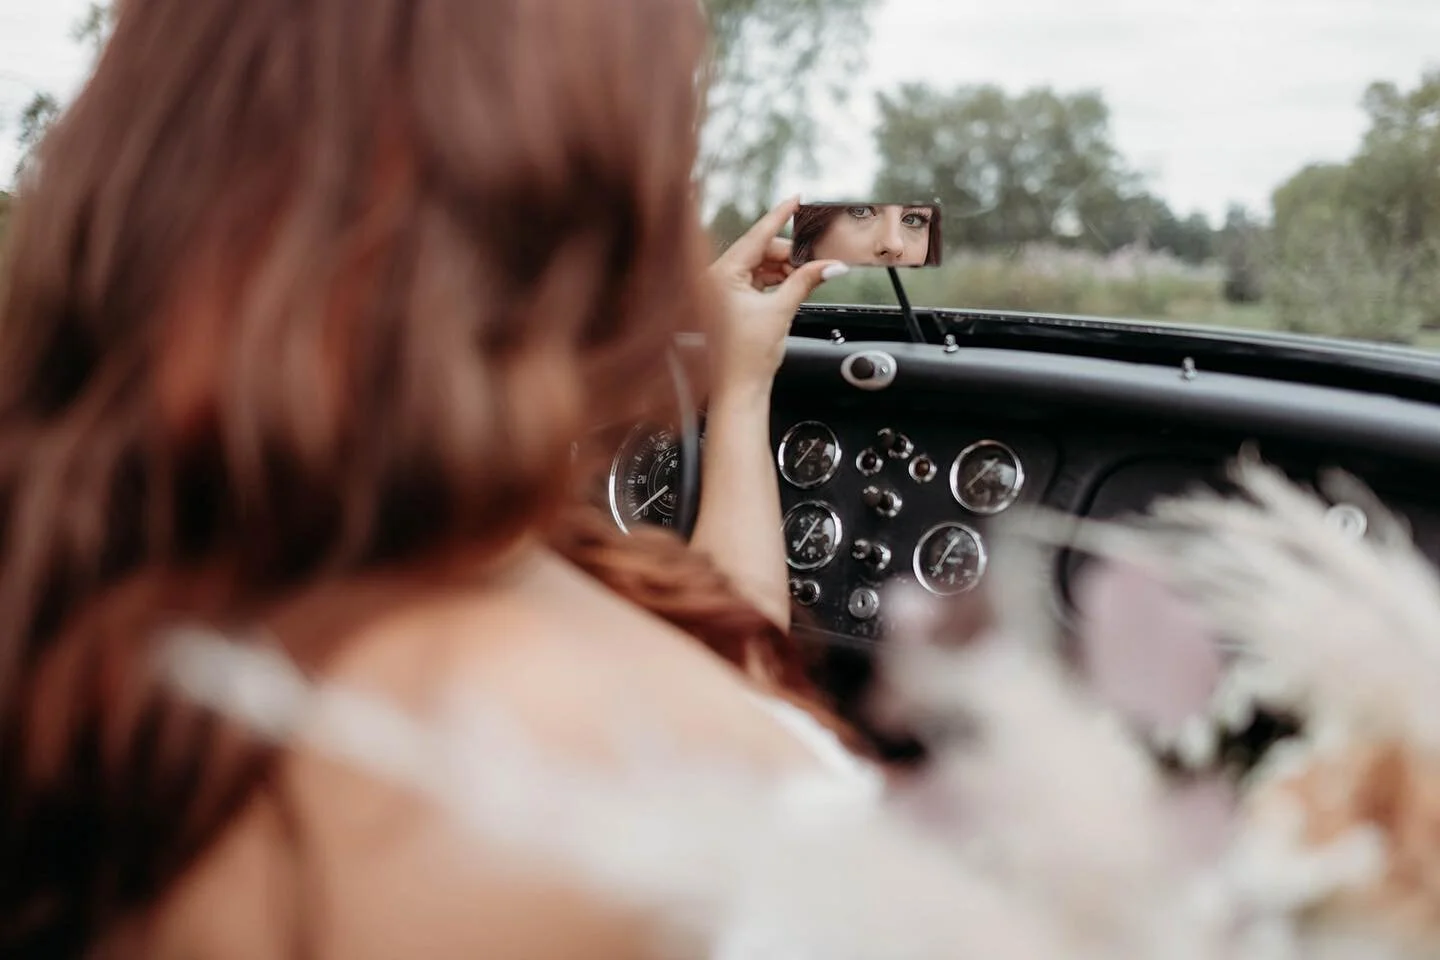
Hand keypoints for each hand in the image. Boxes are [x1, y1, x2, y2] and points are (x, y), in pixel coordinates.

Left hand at [706, 197, 848, 396]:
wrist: (738, 390)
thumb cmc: (746, 359)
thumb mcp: (780, 311)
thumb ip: (806, 281)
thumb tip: (830, 265)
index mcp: (720, 275)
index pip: (755, 236)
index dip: (779, 216)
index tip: (794, 200)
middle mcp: (714, 279)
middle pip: (759, 252)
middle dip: (788, 255)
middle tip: (815, 260)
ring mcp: (719, 291)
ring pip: (758, 267)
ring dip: (783, 270)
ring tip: (805, 278)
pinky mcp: (726, 303)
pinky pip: (753, 282)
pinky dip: (773, 282)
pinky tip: (791, 286)